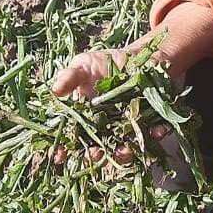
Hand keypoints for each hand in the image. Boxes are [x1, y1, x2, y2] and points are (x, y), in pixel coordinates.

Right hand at [49, 47, 170, 168]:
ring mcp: (124, 129)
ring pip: (122, 148)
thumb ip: (69, 77)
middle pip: (96, 149)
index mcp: (84, 118)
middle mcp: (103, 129)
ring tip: (124, 150)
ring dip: (123, 153)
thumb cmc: (104, 63)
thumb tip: (54, 91)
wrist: (135, 57)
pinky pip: (150, 134)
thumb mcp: (83, 65)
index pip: (71, 137)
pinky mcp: (146, 124)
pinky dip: (154, 134)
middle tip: (96, 153)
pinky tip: (158, 130)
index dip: (63, 148)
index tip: (59, 155)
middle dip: (95, 155)